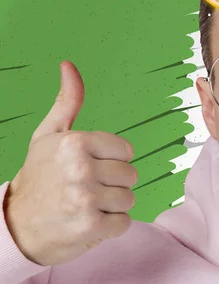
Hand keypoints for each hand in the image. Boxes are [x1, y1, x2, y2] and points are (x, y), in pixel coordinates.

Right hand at [4, 61, 137, 265]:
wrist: (15, 227)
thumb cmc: (38, 177)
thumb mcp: (49, 135)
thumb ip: (68, 101)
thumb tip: (68, 65)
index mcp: (76, 142)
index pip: (126, 151)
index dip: (112, 161)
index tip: (90, 167)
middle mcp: (81, 168)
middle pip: (130, 175)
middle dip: (113, 184)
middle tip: (86, 188)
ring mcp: (86, 198)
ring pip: (129, 199)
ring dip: (112, 206)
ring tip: (87, 205)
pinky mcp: (90, 226)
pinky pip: (124, 223)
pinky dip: (111, 226)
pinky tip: (89, 222)